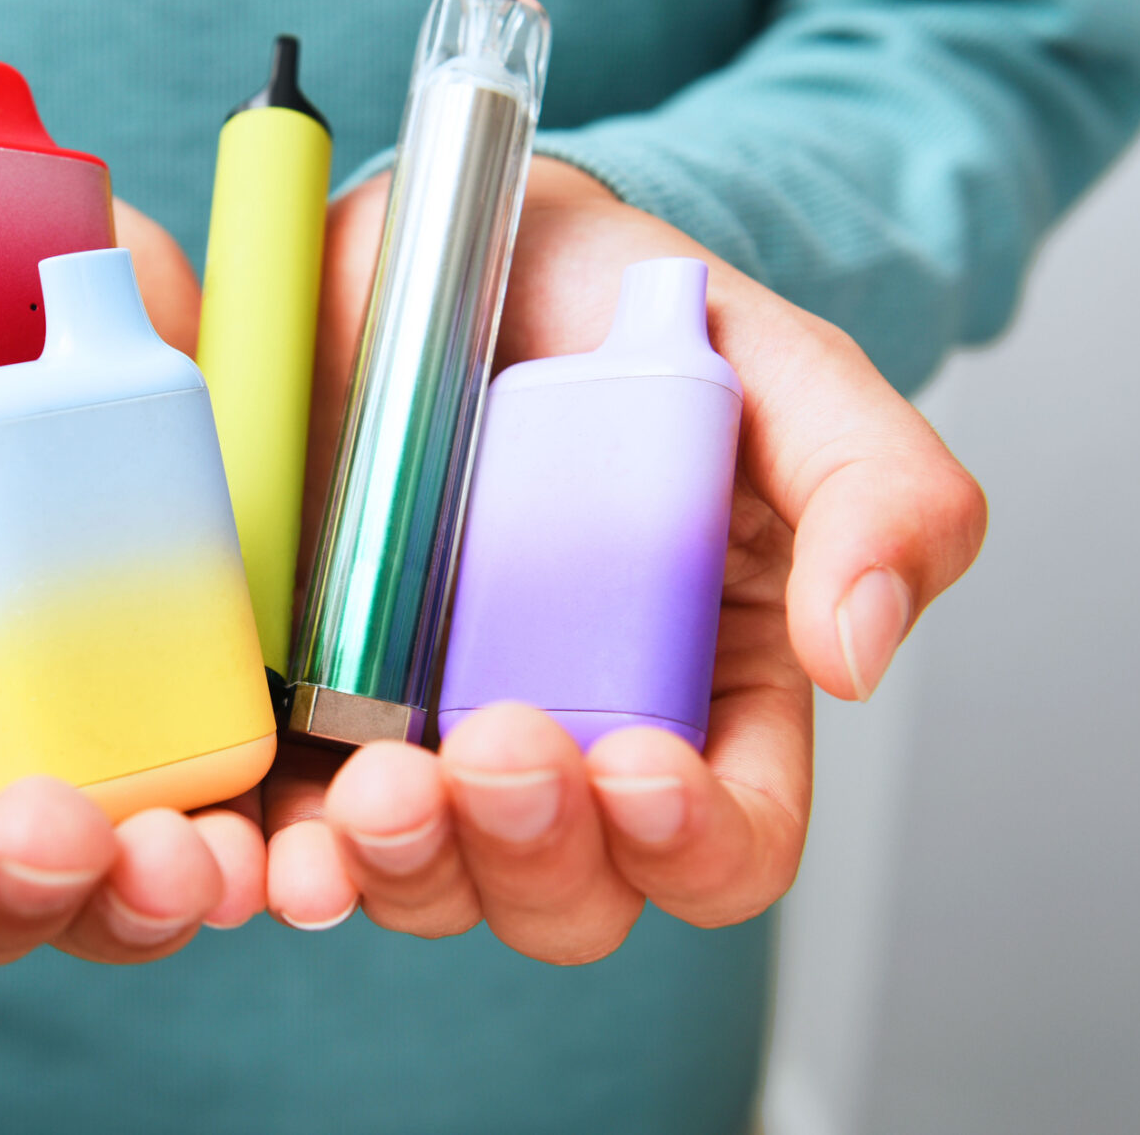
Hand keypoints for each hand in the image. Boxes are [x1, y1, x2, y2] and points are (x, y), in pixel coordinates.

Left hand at [263, 159, 985, 956]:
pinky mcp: (305, 707)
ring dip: (404, 867)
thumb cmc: (613, 308)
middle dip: (532, 853)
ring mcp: (424, 735)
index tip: (643, 769)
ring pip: (429, 879)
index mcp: (703, 690)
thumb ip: (873, 489)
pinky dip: (280, 861)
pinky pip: (293, 830)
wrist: (436, 247)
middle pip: (568, 892)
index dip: (694, 843)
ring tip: (375, 789)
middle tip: (491, 748)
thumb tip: (862, 650)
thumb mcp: (775, 367)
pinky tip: (266, 849)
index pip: (728, 841)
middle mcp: (564, 738)